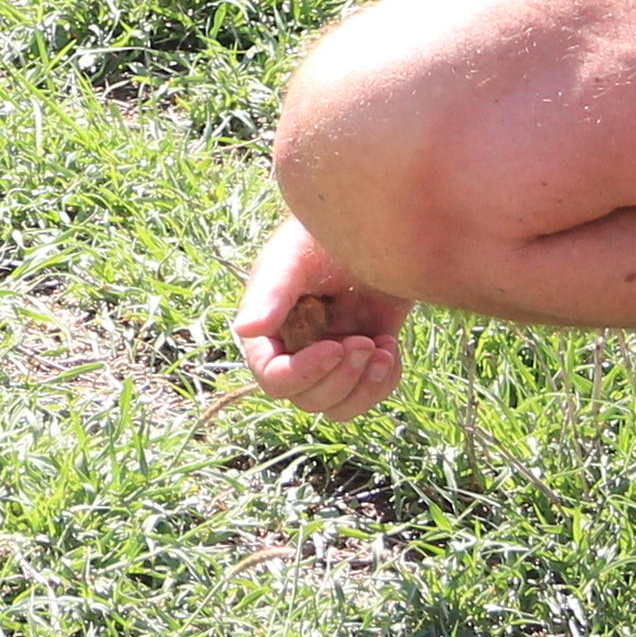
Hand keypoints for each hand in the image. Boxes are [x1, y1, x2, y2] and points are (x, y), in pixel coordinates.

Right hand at [232, 214, 410, 422]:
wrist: (373, 229)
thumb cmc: (323, 236)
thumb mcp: (293, 259)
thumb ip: (270, 294)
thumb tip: (244, 328)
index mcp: (268, 333)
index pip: (273, 378)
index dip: (303, 373)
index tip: (335, 347)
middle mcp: (294, 353)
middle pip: (308, 400)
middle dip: (340, 378)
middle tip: (365, 341)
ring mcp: (328, 361)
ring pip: (338, 407)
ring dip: (363, 387)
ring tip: (382, 349)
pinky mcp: (360, 362)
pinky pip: (367, 396)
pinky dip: (383, 381)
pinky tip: (391, 347)